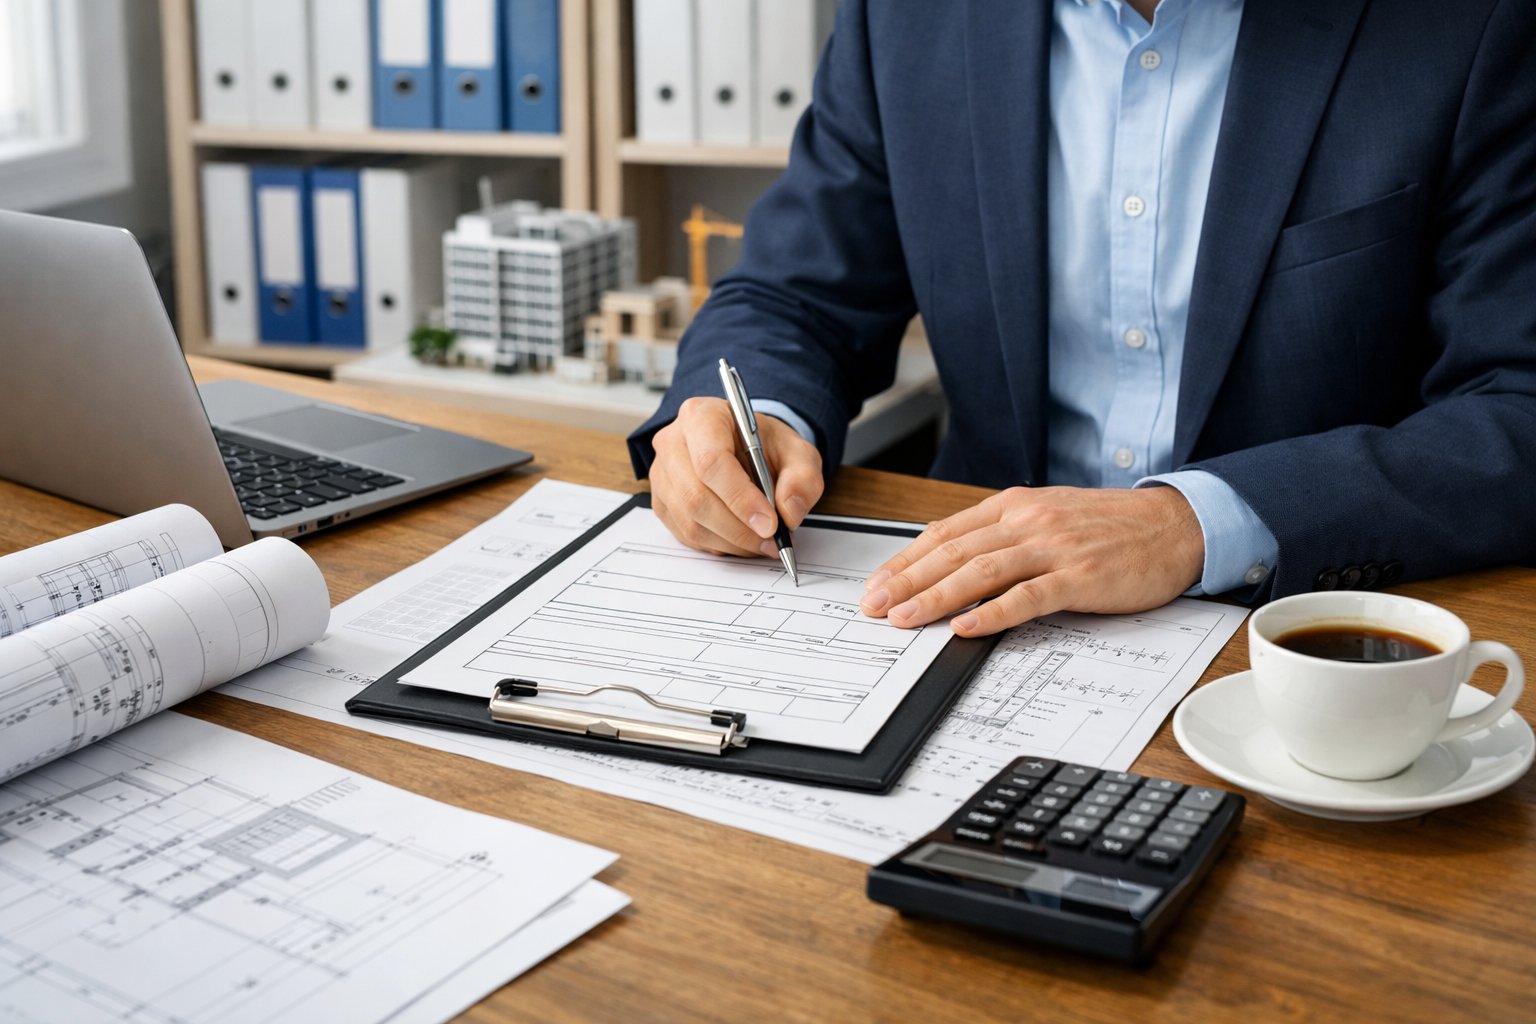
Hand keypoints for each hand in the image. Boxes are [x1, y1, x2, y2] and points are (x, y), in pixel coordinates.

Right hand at [649, 397, 824, 556]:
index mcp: (702, 416)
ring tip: (762, 542)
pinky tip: (741, 539)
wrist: (746, 448)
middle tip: (771, 541)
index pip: (712, 461)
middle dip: (739, 528)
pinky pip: (686, 535)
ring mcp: (662, 474)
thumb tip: (790, 512)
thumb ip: (802, 478)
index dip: (740, 498)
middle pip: (697, 496)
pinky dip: (719, 545)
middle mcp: (673, 442)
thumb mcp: (797, 452)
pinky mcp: (661, 502)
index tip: (769, 524)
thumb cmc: (765, 446)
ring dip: (732, 541)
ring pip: (691, 522)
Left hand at [859, 486, 1204, 635]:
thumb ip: (1001, 535)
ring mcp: (1054, 547)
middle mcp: (1028, 521)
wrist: (1175, 524)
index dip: (905, 561)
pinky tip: (966, 628)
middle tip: (874, 607)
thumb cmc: (1110, 527)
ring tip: (904, 619)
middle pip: (953, 552)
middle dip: (906, 581)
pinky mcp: (1080, 576)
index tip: (876, 585)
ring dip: (936, 597)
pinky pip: (1028, 596)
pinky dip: (993, 613)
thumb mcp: (1047, 517)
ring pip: (981, 572)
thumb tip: (950, 559)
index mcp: (1014, 506)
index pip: (945, 534)